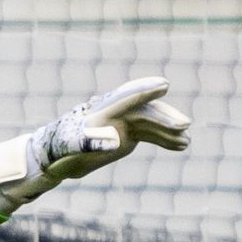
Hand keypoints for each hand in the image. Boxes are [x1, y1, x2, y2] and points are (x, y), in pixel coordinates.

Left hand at [0, 77, 192, 212]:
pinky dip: (166, 140)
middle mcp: (115, 113)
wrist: (55, 156)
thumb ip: (90, 142)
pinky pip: (151, 135)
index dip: (144, 91)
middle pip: (144, 110)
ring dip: (169, 131)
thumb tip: (115, 140)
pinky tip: (181, 146)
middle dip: (164, 117)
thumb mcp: (71, 148)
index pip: (125, 98)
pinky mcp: (129, 134)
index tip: (163, 85)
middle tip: (183, 126)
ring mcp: (124, 122)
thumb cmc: (59, 150)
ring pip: (151, 122)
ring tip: (186, 142)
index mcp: (101, 111)